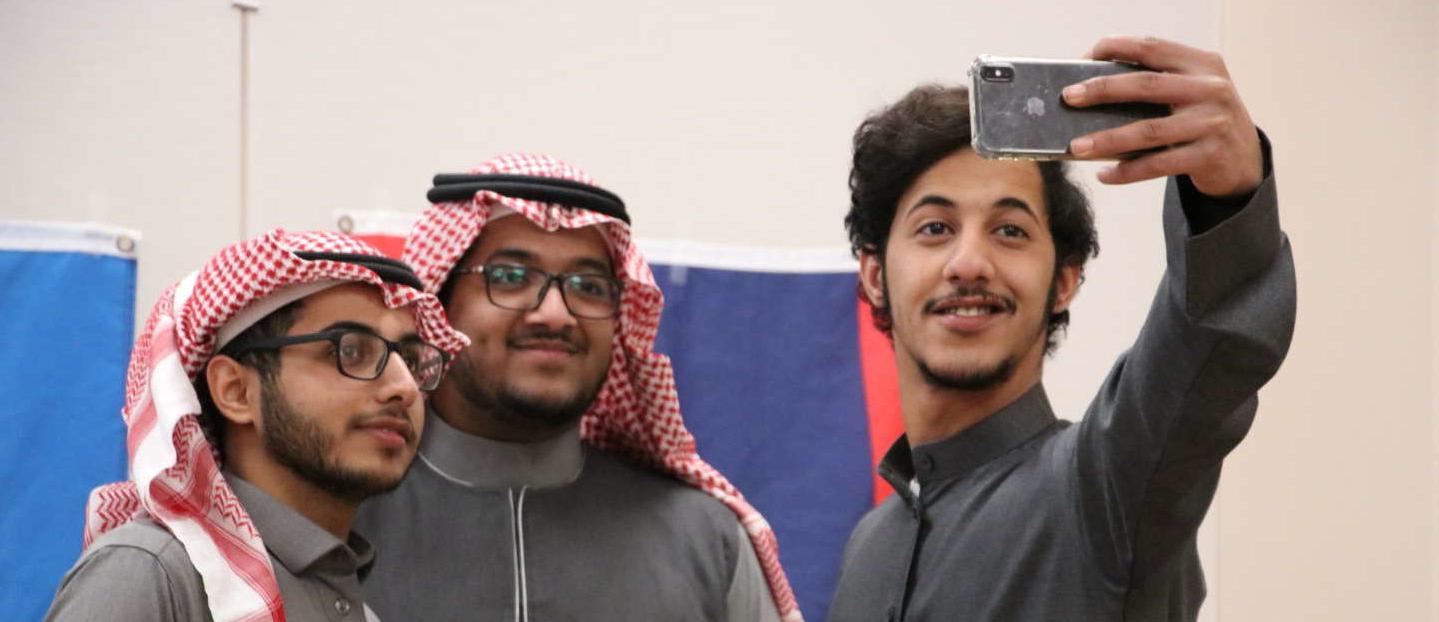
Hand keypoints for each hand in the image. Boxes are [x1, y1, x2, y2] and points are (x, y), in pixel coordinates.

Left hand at [1063, 36, 1262, 198]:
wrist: (1245, 160)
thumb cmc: (1204, 120)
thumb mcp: (1192, 91)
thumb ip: (1157, 84)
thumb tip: (1094, 90)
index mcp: (1202, 64)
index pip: (1153, 48)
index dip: (1117, 48)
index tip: (1085, 55)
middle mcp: (1211, 89)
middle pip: (1147, 85)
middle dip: (1103, 89)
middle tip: (1069, 97)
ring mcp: (1212, 123)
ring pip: (1149, 130)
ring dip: (1107, 139)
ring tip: (1077, 146)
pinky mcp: (1209, 156)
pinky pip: (1158, 165)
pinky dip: (1127, 172)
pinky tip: (1104, 175)